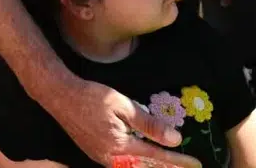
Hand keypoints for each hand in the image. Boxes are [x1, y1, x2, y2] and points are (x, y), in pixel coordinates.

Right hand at [43, 79, 197, 166]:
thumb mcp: (123, 105)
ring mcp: (102, 158)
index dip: (178, 161)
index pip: (156, 158)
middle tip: (187, 166)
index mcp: (120, 147)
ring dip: (153, 167)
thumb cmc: (91, 96)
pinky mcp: (96, 153)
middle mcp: (111, 158)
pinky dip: (138, 164)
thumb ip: (149, 124)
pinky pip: (122, 164)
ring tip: (170, 164)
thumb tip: (174, 139)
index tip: (196, 163)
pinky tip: (146, 160)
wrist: (59, 95)